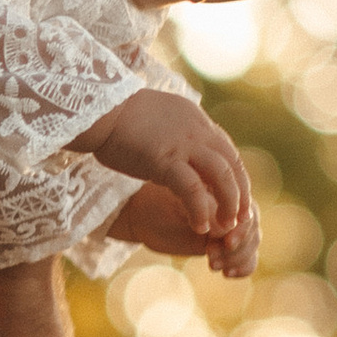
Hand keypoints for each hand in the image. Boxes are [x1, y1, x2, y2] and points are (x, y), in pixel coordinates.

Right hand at [79, 87, 251, 250]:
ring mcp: (183, 144)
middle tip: (238, 219)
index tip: (235, 199)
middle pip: (233, 164)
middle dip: (240, 194)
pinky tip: (200, 225)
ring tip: (225, 226)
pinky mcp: (164, 159)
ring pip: (222, 175)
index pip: (227, 152)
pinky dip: (200, 209)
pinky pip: (192, 189)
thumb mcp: (159, 120)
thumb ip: (176, 134)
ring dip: (229, 203)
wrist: (97, 110)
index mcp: (196, 121)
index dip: (235, 178)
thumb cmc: (118, 117)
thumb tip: (180, 149)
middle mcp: (197, 131)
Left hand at [104, 181, 260, 280]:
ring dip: (239, 259)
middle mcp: (231, 207)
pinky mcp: (226, 244)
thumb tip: (226, 228)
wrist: (144, 218)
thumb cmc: (156, 208)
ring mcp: (231, 226)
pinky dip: (245, 266)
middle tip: (210, 260)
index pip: (245, 213)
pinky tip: (229, 274)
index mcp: (222, 191)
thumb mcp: (178, 208)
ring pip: (253, 243)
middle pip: (253, 230)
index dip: (240, 231)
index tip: (225, 244)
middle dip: (237, 249)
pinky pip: (248, 256)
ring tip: (212, 266)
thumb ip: (204, 212)